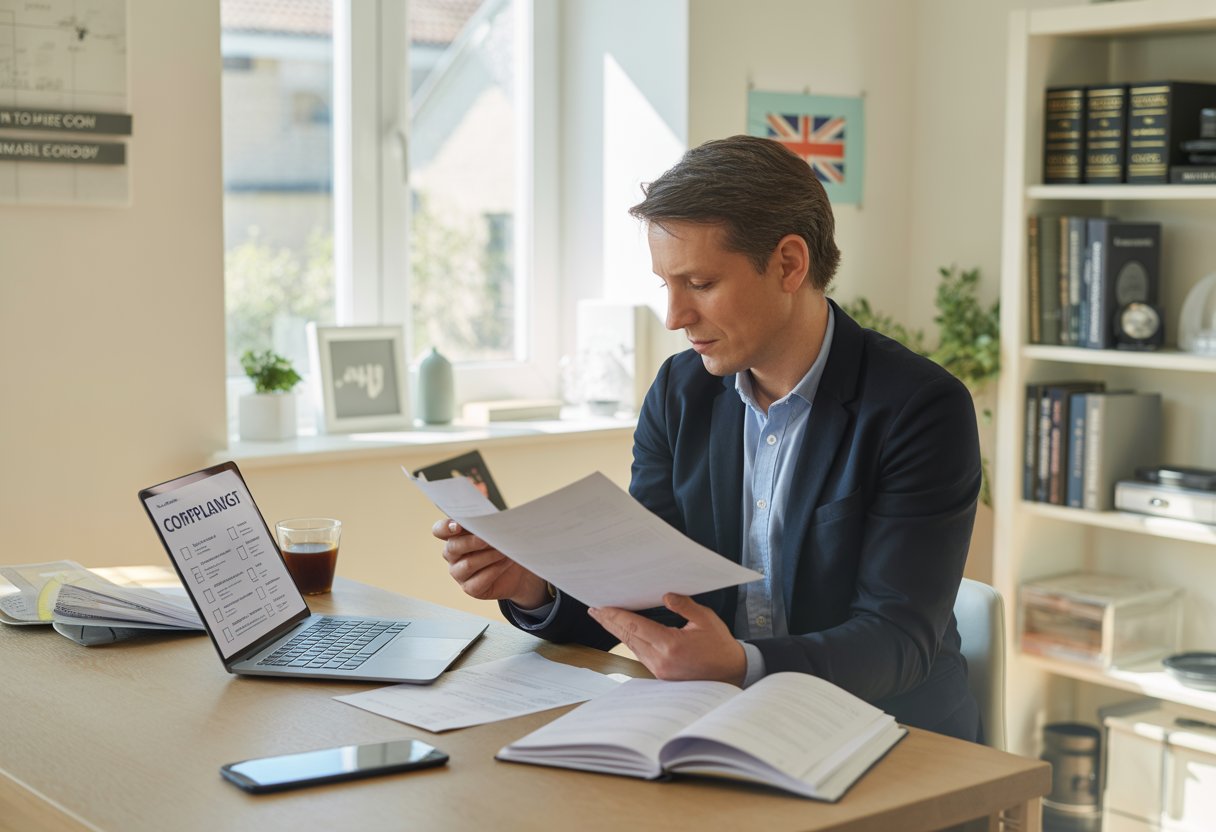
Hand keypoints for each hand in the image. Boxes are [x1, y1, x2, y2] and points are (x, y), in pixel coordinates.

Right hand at [431, 519, 547, 608]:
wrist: (518, 571)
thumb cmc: (503, 544)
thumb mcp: (496, 528)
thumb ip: (487, 515)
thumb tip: (485, 496)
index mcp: (454, 536)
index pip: (439, 530)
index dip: (445, 527)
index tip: (458, 525)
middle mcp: (452, 555)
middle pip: (453, 547)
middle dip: (473, 541)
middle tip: (489, 538)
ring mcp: (459, 573)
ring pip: (468, 564)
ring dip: (488, 556)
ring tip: (504, 550)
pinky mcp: (470, 588)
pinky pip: (479, 580)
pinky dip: (494, 570)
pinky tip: (505, 563)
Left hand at [588, 593, 745, 684]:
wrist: (732, 673)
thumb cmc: (720, 646)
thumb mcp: (705, 619)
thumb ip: (684, 605)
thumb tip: (665, 596)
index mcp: (671, 645)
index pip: (635, 627)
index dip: (616, 616)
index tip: (602, 607)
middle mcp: (661, 660)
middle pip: (628, 637)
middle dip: (610, 622)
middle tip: (594, 610)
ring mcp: (660, 670)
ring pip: (632, 647)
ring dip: (617, 631)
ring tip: (605, 618)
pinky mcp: (661, 674)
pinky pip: (640, 654)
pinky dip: (630, 641)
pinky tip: (624, 632)